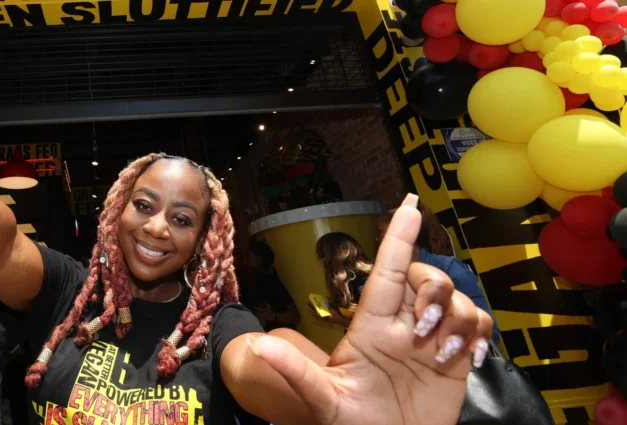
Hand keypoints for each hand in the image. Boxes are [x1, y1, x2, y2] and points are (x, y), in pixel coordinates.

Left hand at [251, 194, 492, 424]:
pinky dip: (479, 334)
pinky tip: (469, 359)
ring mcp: (431, 339)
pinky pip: (477, 325)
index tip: (408, 205)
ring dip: (456, 320)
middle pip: (425, 277)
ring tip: (442, 355)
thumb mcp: (323, 400)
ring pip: (456, 299)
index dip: (397, 238)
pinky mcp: (457, 356)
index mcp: (370, 326)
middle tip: (423, 327)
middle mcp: (402, 325)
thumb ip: (296, 371)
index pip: (385, 272)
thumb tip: (258, 346)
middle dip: (432, 289)